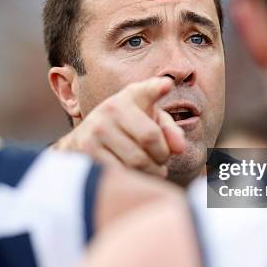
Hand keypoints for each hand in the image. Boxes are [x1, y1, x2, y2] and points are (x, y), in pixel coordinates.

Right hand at [53, 77, 186, 177]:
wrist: (86, 138)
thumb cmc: (128, 127)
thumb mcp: (149, 119)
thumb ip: (169, 128)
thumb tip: (180, 147)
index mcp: (126, 99)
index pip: (150, 103)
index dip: (160, 101)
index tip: (167, 86)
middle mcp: (108, 111)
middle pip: (149, 141)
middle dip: (162, 156)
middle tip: (161, 161)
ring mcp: (94, 133)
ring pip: (136, 163)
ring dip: (150, 172)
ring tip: (150, 169)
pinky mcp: (87, 153)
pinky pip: (121, 174)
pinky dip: (134, 180)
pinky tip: (135, 176)